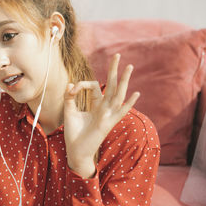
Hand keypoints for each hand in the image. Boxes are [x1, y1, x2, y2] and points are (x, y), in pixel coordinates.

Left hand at [63, 53, 139, 177]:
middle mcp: (104, 108)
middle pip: (112, 86)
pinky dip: (129, 103)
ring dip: (124, 80)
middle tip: (117, 55)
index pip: (94, 87)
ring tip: (129, 66)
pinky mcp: (108, 123)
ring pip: (118, 94)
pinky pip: (120, 112)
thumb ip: (69, 97)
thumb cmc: (74, 133)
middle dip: (114, 70)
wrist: (76, 151)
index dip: (82, 84)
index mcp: (96, 105)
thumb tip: (70, 84)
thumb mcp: (69, 111)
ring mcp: (108, 115)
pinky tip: (136, 93)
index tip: (72, 90)